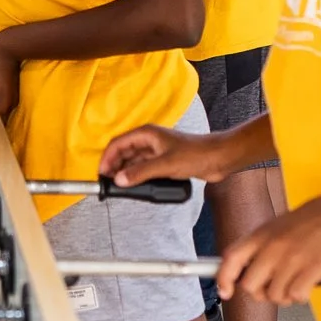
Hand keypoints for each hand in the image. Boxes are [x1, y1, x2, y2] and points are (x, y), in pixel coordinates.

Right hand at [101, 123, 239, 186]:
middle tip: (108, 183)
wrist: (219, 158)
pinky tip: (135, 185)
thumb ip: (140, 173)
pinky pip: (144, 168)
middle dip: (114, 166)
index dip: (107, 158)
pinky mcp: (164, 161)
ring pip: (133, 161)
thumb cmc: (195, 154)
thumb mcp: (165, 165)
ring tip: (119, 186)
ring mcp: (156, 151)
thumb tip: (119, 180)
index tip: (101, 173)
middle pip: (123, 152)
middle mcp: (149, 141)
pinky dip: (137, 176)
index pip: (118, 143)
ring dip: (125, 172)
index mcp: (146, 134)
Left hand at [216, 195, 320, 303]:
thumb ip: (261, 245)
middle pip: (250, 285)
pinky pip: (295, 296)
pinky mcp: (311, 271)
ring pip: (274, 295)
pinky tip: (306, 285)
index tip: (225, 291)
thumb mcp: (278, 225)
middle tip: (273, 287)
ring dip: (283, 296)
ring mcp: (291, 261)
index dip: (224, 279)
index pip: (231, 258)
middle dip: (260, 292)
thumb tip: (247, 269)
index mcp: (261, 234)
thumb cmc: (313, 218)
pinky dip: (300, 296)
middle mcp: (272, 249)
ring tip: (293, 284)